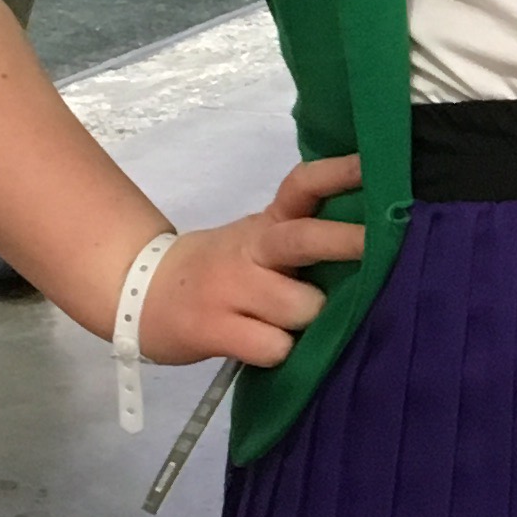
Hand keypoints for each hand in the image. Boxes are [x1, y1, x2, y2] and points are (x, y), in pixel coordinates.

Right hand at [124, 156, 365, 369]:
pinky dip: (280, 352)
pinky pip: (273, 345)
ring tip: (292, 325)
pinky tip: (266, 348)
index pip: (302, 186)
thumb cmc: (219, 273)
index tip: (376, 165)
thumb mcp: (256, 243)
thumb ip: (300, 241)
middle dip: (345, 242)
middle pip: (303, 238)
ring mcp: (231, 288)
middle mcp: (252, 249)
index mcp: (266, 225)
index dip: (338, 173)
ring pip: (300, 305)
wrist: (138, 293)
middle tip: (379, 245)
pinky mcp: (213, 328)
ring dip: (310, 320)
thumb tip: (373, 249)